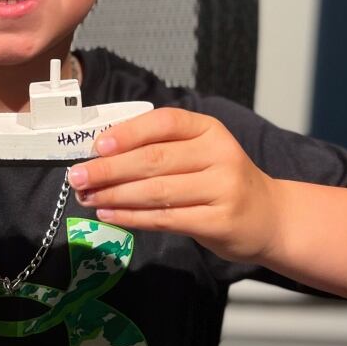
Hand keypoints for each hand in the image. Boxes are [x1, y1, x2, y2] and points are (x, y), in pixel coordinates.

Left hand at [68, 108, 281, 262]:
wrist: (269, 217)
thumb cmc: (221, 179)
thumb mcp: (200, 150)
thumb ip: (160, 146)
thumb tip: (102, 151)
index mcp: (209, 129)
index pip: (164, 122)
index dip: (128, 132)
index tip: (97, 145)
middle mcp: (219, 154)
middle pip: (154, 159)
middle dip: (109, 168)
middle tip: (77, 175)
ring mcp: (222, 189)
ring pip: (156, 191)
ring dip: (114, 195)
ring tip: (87, 197)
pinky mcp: (219, 222)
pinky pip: (165, 219)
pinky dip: (132, 217)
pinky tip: (109, 214)